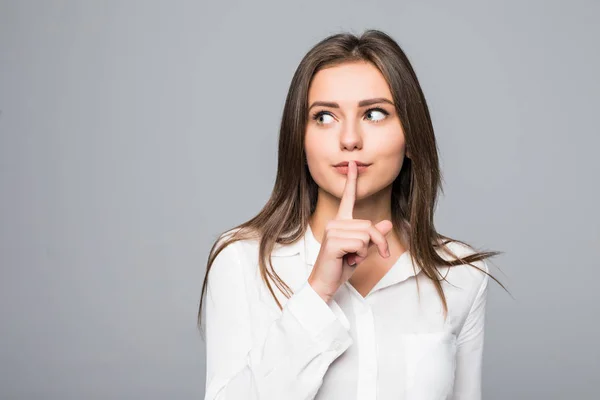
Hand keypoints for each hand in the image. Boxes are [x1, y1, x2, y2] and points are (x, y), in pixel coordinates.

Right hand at [307, 160, 393, 301]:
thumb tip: (387, 224)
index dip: (352, 181)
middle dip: (375, 243)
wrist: (325, 284)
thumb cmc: (340, 268)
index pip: (348, 198)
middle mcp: (335, 222)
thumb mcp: (361, 251)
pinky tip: (346, 260)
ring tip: (350, 258)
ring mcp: (332, 230)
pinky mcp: (333, 241)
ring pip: (367, 235)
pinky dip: (359, 256)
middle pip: (369, 225)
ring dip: (365, 252)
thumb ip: (372, 238)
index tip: (352, 164)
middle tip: (361, 257)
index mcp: (340, 222)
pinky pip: (360, 244)